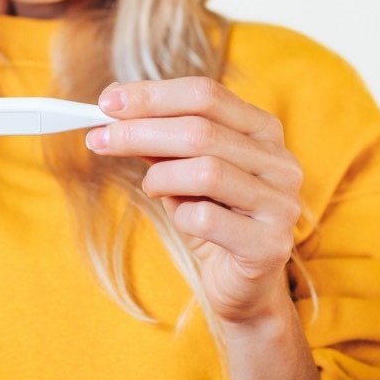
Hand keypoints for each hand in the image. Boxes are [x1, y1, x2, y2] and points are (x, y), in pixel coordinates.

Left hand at [85, 78, 304, 326]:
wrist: (243, 285)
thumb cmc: (213, 218)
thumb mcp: (185, 173)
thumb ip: (163, 143)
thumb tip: (117, 114)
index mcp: (264, 130)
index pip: (206, 94)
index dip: (153, 95)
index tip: (108, 101)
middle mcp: (280, 161)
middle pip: (201, 130)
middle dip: (140, 131)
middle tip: (99, 139)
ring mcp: (280, 203)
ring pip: (206, 170)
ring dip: (160, 177)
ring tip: (149, 187)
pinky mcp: (268, 244)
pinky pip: (207, 219)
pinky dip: (180, 216)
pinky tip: (181, 219)